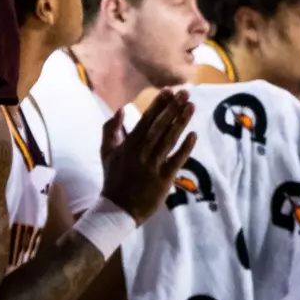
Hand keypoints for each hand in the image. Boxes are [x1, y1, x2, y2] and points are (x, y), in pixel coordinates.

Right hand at [101, 88, 196, 224]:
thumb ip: (111, 129)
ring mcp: (154, 164)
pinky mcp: (164, 178)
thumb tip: (122, 109)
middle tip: (185, 92)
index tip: (169, 91)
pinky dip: (186, 147)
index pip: (146, 119)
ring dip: (181, 121)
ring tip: (191, 107)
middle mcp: (142, 151)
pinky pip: (177, 160)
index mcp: (129, 143)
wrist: (118, 208)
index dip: (159, 104)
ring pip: (170, 139)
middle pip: (160, 125)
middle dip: (173, 107)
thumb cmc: (113, 178)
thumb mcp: (106, 151)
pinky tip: (194, 135)